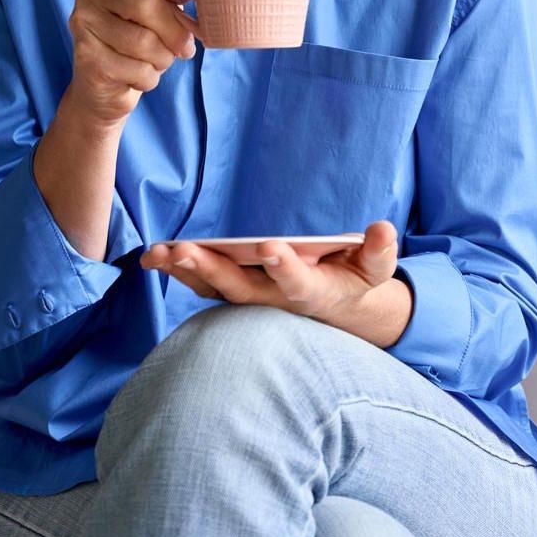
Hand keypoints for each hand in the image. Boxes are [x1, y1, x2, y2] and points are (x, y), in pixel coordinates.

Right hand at [67, 0, 199, 129]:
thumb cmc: (142, 32)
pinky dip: (149, 77)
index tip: (187, 0)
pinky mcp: (85, 57)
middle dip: (175, 31)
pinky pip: (135, 69)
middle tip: (185, 46)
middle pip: (146, 3)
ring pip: (143, 41)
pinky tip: (141, 73)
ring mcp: (83, 22)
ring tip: (161, 59)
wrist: (105, 82)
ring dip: (164, 58)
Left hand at [140, 220, 400, 324]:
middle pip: (240, 289)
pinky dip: (177, 271)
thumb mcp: (374, 268)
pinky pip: (201, 284)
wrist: (335, 307)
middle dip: (213, 269)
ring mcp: (250, 297)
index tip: (270, 246)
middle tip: (187, 250)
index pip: (296, 282)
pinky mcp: (232, 290)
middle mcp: (274, 300)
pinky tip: (154, 256)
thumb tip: (382, 229)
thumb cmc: (353, 280)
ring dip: (185, 272)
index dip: (284, 267)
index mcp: (311, 291)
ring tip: (159, 253)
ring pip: (213, 289)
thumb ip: (378, 252)